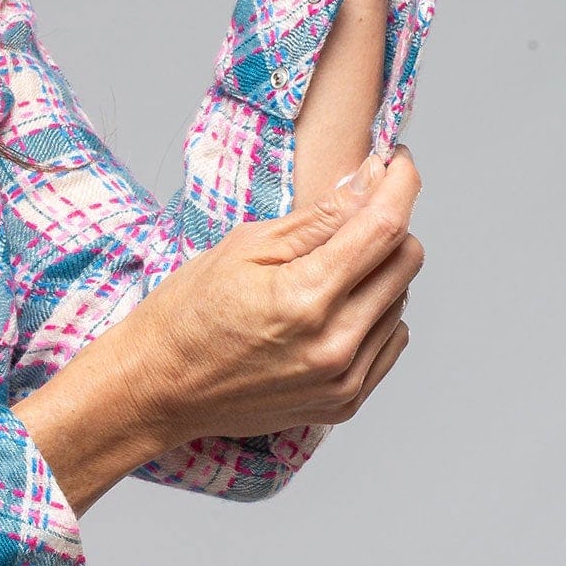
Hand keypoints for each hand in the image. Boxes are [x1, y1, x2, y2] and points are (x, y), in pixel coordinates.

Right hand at [125, 146, 424, 444]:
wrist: (158, 390)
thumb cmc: (188, 316)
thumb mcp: (246, 247)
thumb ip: (319, 217)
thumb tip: (372, 180)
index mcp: (305, 297)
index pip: (385, 225)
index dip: (401, 183)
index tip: (397, 163)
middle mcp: (334, 344)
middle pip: (406, 261)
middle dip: (387, 226)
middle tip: (351, 217)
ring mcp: (342, 380)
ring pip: (400, 301)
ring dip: (378, 275)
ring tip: (326, 275)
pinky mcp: (345, 402)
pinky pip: (390, 342)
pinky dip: (374, 316)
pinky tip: (333, 312)